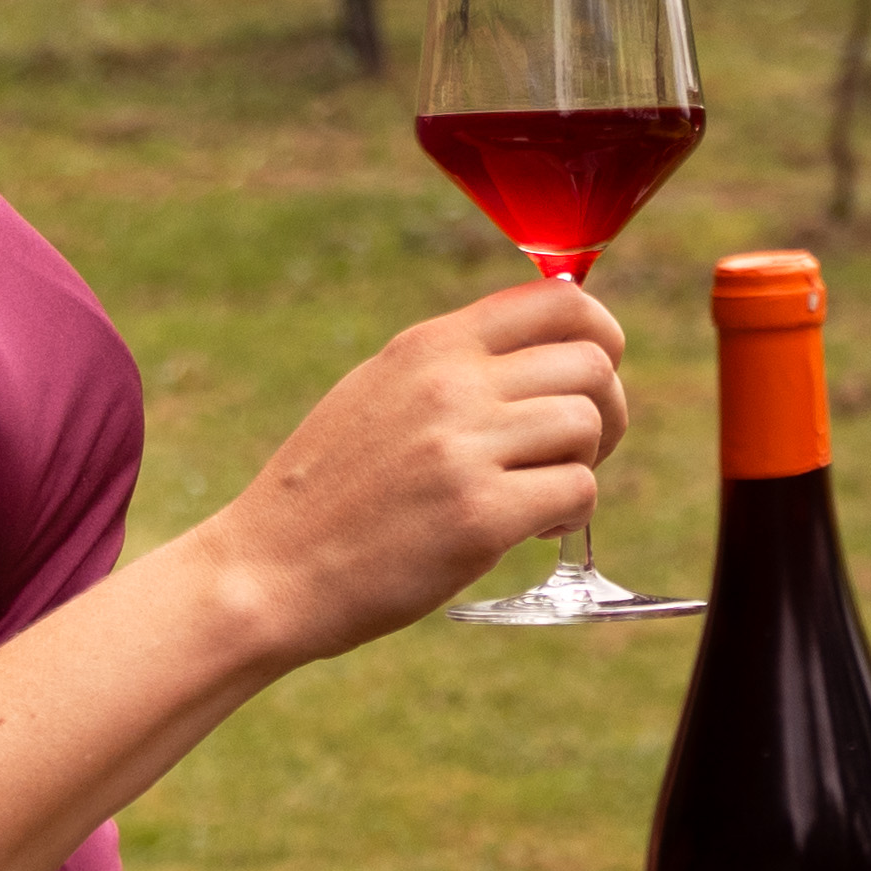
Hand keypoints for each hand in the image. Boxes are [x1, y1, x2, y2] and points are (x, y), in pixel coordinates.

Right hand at [199, 281, 628, 661]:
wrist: (267, 570)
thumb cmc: (330, 491)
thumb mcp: (380, 390)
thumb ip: (457, 364)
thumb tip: (551, 348)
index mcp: (430, 344)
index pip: (561, 300)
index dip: (601, 338)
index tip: (591, 380)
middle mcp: (450, 382)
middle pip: (591, 366)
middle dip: (604, 413)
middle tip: (569, 456)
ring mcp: (465, 447)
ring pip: (589, 427)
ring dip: (581, 468)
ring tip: (534, 497)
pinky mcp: (479, 515)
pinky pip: (578, 494)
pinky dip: (568, 517)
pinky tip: (524, 530)